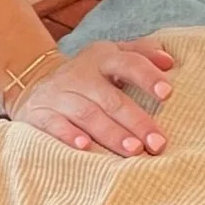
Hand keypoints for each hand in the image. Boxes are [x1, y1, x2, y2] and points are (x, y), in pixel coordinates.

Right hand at [9, 39, 174, 156]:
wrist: (34, 82)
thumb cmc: (88, 76)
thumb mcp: (111, 56)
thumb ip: (141, 54)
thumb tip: (170, 61)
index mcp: (102, 58)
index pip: (128, 62)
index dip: (147, 76)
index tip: (167, 93)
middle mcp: (80, 74)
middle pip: (111, 98)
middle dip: (136, 121)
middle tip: (157, 143)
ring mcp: (58, 94)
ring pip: (87, 114)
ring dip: (111, 133)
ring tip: (133, 150)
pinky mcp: (39, 112)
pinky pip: (54, 124)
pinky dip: (69, 135)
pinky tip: (85, 147)